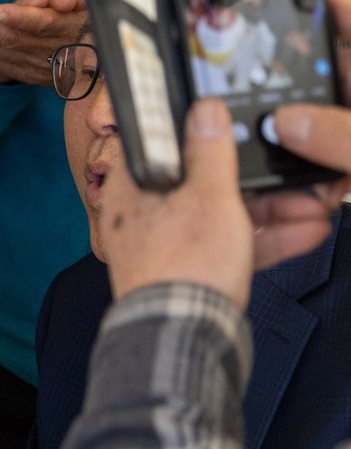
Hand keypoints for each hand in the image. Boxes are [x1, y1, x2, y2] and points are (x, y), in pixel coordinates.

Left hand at [103, 0, 350, 301]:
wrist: (185, 336)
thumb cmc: (183, 266)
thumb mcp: (208, 195)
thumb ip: (209, 151)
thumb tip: (204, 111)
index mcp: (134, 187)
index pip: (163, 144)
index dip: (200, 132)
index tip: (236, 127)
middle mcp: (144, 214)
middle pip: (203, 182)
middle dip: (257, 181)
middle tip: (293, 175)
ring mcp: (167, 245)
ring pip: (222, 215)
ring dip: (271, 211)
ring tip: (314, 207)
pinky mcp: (190, 271)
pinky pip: (229, 245)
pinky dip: (264, 239)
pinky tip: (306, 232)